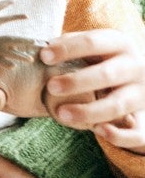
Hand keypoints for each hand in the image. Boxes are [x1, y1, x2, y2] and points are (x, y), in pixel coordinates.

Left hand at [40, 30, 144, 150]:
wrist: (141, 73)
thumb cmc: (106, 57)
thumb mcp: (95, 45)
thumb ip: (72, 44)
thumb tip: (44, 49)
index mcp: (119, 43)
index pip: (92, 42)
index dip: (67, 49)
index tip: (44, 56)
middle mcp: (134, 67)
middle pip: (106, 74)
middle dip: (77, 81)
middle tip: (50, 86)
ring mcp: (142, 94)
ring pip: (117, 105)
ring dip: (89, 111)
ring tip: (61, 113)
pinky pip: (137, 132)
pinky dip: (120, 134)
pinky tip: (98, 131)